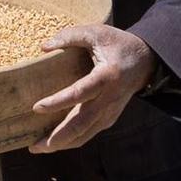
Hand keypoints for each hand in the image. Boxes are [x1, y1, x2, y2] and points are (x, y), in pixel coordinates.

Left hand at [28, 25, 155, 152]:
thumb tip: (44, 47)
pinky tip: (55, 142)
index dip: (58, 102)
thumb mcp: (97, 32)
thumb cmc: (118, 44)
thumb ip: (71, 36)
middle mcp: (109, 99)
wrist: (146, 61)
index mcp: (106, 76)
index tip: (37, 107)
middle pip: (81, 123)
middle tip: (34, 146)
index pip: (80, 93)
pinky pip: (89, 133)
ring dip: (62, 143)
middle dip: (57, 137)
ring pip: (85, 133)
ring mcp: (111, 111)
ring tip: (38, 148)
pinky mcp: (110, 118)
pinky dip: (72, 140)